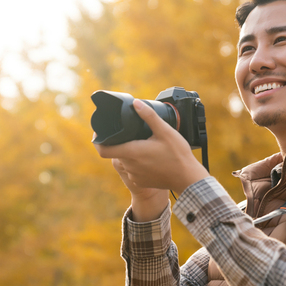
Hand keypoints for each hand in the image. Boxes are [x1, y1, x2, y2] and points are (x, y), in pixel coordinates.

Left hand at [94, 99, 209, 194]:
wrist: (188, 178)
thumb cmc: (177, 155)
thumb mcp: (165, 131)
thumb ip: (149, 116)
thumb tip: (135, 103)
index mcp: (132, 152)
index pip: (103, 150)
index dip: (98, 141)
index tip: (100, 133)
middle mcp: (130, 166)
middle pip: (117, 152)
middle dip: (122, 143)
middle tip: (134, 135)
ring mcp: (134, 176)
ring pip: (126, 161)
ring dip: (131, 154)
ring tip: (145, 146)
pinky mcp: (140, 182)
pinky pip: (133, 171)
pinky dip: (138, 164)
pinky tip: (151, 159)